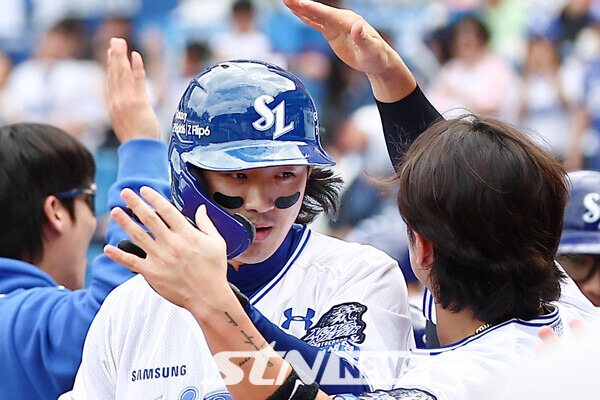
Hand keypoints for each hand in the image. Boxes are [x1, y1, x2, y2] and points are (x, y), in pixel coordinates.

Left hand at [104, 186, 230, 313]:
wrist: (208, 297)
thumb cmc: (214, 270)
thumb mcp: (217, 243)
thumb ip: (206, 224)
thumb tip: (201, 209)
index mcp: (187, 234)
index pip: (167, 210)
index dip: (154, 198)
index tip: (144, 190)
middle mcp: (171, 243)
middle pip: (149, 218)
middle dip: (135, 203)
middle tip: (125, 192)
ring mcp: (160, 258)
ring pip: (137, 236)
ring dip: (125, 222)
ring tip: (115, 211)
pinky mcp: (152, 273)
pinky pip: (132, 262)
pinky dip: (119, 255)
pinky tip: (108, 248)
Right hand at [106, 37, 159, 142]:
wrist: (140, 150)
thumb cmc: (137, 141)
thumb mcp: (126, 124)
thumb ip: (125, 112)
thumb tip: (127, 107)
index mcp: (112, 106)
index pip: (110, 81)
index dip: (110, 66)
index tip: (111, 53)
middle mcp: (117, 101)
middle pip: (114, 74)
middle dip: (114, 55)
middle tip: (115, 40)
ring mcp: (126, 101)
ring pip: (123, 74)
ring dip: (122, 56)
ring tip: (121, 42)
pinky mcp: (139, 102)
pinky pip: (138, 80)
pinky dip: (137, 66)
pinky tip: (136, 55)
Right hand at [283, 0, 414, 101]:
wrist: (377, 61)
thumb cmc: (376, 56)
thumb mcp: (371, 50)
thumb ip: (363, 39)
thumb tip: (357, 26)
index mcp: (350, 22)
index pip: (329, 15)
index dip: (315, 10)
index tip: (302, 4)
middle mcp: (342, 20)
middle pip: (319, 11)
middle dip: (303, 5)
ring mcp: (336, 25)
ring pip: (315, 15)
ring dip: (300, 9)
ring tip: (286, 1)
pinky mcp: (332, 33)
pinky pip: (316, 23)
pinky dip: (305, 17)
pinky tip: (296, 12)